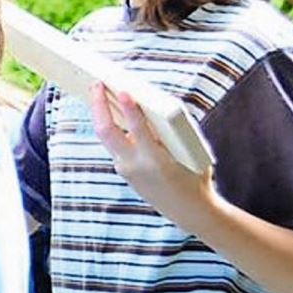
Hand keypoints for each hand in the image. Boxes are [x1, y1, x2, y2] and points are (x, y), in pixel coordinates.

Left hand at [88, 83, 215, 227]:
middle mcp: (135, 165)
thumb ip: (170, 129)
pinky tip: (107, 109)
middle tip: (96, 84)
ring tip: (97, 91)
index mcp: (156, 159)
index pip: (138, 130)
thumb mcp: (189, 151)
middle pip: (108, 132)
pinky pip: (113, 143)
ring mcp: (125, 169)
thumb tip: (150, 103)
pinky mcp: (123, 170)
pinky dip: (110, 125)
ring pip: (105, 137)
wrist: (188, 209)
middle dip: (99, 106)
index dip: (130, 109)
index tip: (123, 90)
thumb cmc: (195, 175)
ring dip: (99, 113)